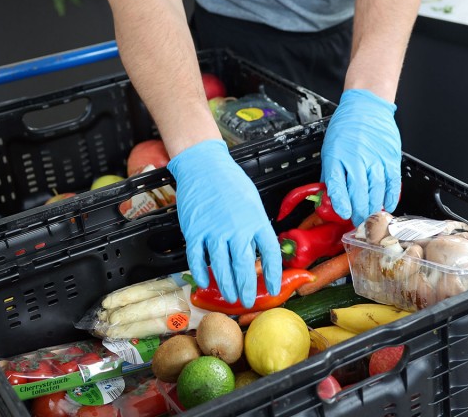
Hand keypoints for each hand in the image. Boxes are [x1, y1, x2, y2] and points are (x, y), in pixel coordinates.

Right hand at [168, 139, 280, 307]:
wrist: (204, 166)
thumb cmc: (231, 182)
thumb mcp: (253, 202)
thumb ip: (256, 227)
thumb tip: (258, 251)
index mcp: (256, 221)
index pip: (270, 254)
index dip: (273, 275)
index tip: (272, 289)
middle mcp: (237, 229)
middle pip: (244, 266)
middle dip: (247, 288)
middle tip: (247, 301)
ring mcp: (214, 231)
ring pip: (221, 267)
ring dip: (226, 285)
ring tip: (230, 297)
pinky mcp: (194, 231)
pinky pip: (197, 258)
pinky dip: (200, 273)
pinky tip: (204, 282)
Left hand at [320, 89, 401, 225]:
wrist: (367, 106)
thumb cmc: (347, 126)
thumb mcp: (330, 147)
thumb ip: (330, 173)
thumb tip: (327, 196)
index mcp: (336, 156)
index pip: (336, 185)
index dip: (341, 204)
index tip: (344, 214)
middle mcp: (356, 158)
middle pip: (359, 193)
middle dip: (359, 213)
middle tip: (360, 223)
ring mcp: (375, 158)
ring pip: (376, 191)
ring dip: (374, 208)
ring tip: (372, 218)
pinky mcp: (391, 158)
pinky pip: (392, 183)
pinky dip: (391, 197)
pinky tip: (387, 205)